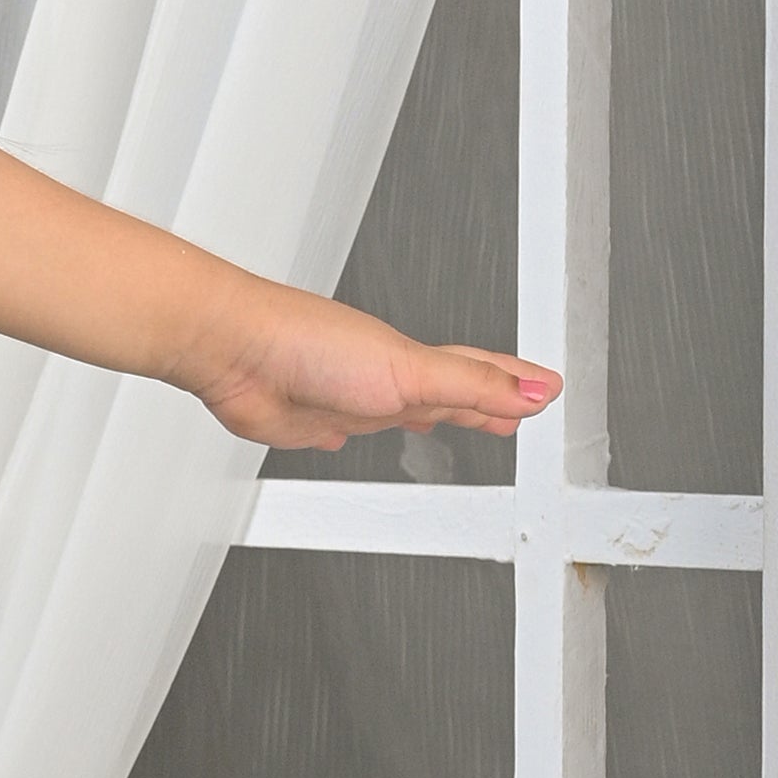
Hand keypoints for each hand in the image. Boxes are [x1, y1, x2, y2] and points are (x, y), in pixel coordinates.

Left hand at [189, 275, 557, 454]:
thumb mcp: (412, 372)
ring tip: (434, 424)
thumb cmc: (307, 342)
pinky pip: (334, 429)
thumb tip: (536, 392)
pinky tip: (346, 434)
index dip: (512, 385)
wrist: (233, 349)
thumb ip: (475, 386)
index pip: (479, 374)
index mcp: (413, 363)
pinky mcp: (303, 419)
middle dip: (474, 406)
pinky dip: (349, 433)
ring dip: (417, 417)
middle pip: (440, 394)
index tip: (543, 391)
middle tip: (506, 415)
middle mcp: (379, 377)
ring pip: (390, 410)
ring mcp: (340, 397)